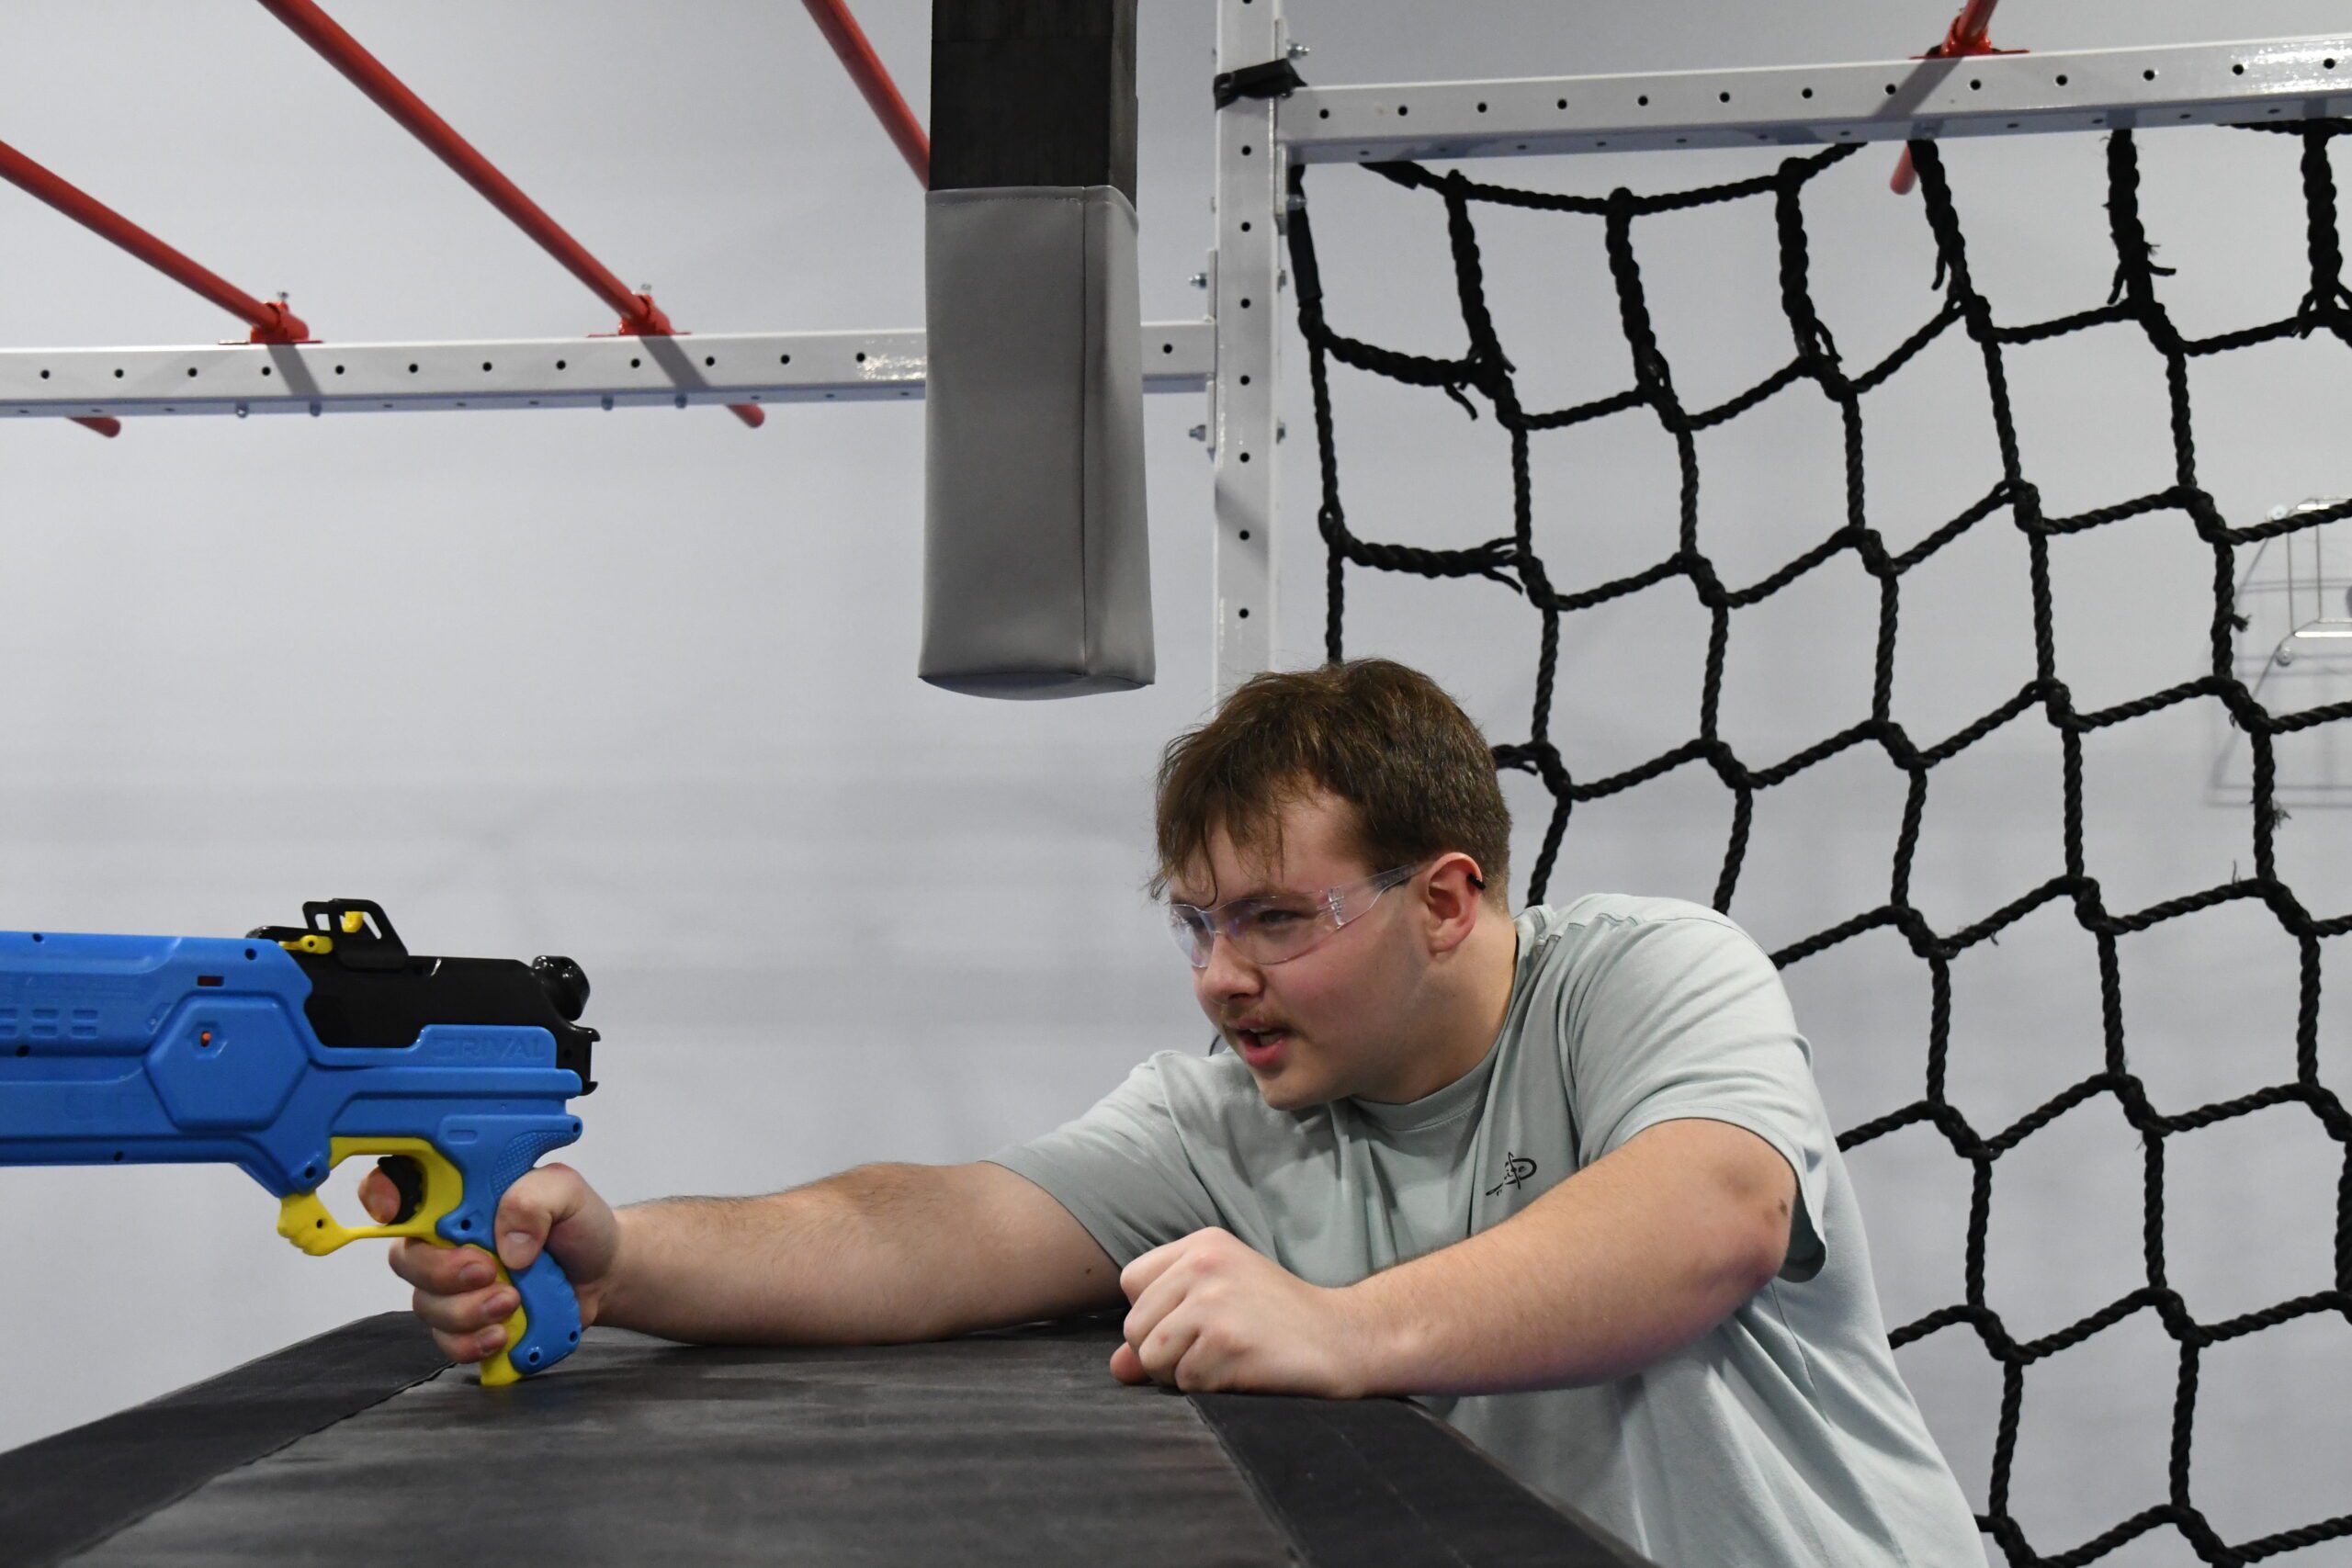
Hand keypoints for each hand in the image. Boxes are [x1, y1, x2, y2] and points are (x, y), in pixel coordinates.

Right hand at [359, 1161, 621, 1366]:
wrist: (603, 1274)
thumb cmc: (578, 1226)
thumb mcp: (567, 1192)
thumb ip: (534, 1200)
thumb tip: (507, 1242)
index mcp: (461, 1197)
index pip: (399, 1187)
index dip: (382, 1194)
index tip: (395, 1209)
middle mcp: (446, 1239)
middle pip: (406, 1258)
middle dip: (443, 1271)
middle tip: (488, 1271)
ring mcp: (451, 1284)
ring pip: (426, 1304)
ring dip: (468, 1309)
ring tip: (514, 1301)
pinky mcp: (466, 1322)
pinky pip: (446, 1340)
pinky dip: (473, 1341)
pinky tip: (504, 1332)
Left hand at [1109, 1227, 1368, 1396]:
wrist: (1345, 1338)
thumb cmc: (1278, 1322)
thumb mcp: (1219, 1304)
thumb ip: (1164, 1326)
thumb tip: (1118, 1368)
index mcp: (1202, 1244)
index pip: (1132, 1282)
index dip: (1152, 1314)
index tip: (1192, 1324)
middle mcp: (1204, 1264)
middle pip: (1135, 1326)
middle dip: (1161, 1354)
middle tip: (1212, 1351)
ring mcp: (1215, 1301)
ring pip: (1152, 1357)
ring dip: (1182, 1375)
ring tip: (1226, 1361)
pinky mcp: (1227, 1341)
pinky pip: (1185, 1382)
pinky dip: (1209, 1388)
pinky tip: (1244, 1371)